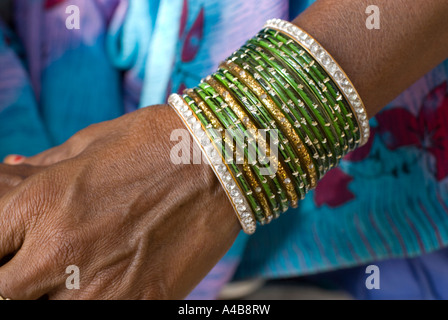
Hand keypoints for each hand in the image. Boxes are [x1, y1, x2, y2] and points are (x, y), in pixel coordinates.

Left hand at [0, 105, 239, 299]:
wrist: (223, 159)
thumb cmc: (156, 141)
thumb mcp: (91, 143)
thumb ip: (41, 167)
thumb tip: (8, 170)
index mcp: (42, 203)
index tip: (14, 245)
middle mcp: (61, 250)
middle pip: (2, 291)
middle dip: (16, 277)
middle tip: (42, 262)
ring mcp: (103, 286)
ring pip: (43, 310)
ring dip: (51, 293)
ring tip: (76, 273)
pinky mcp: (143, 303)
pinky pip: (100, 315)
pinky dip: (95, 300)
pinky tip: (107, 281)